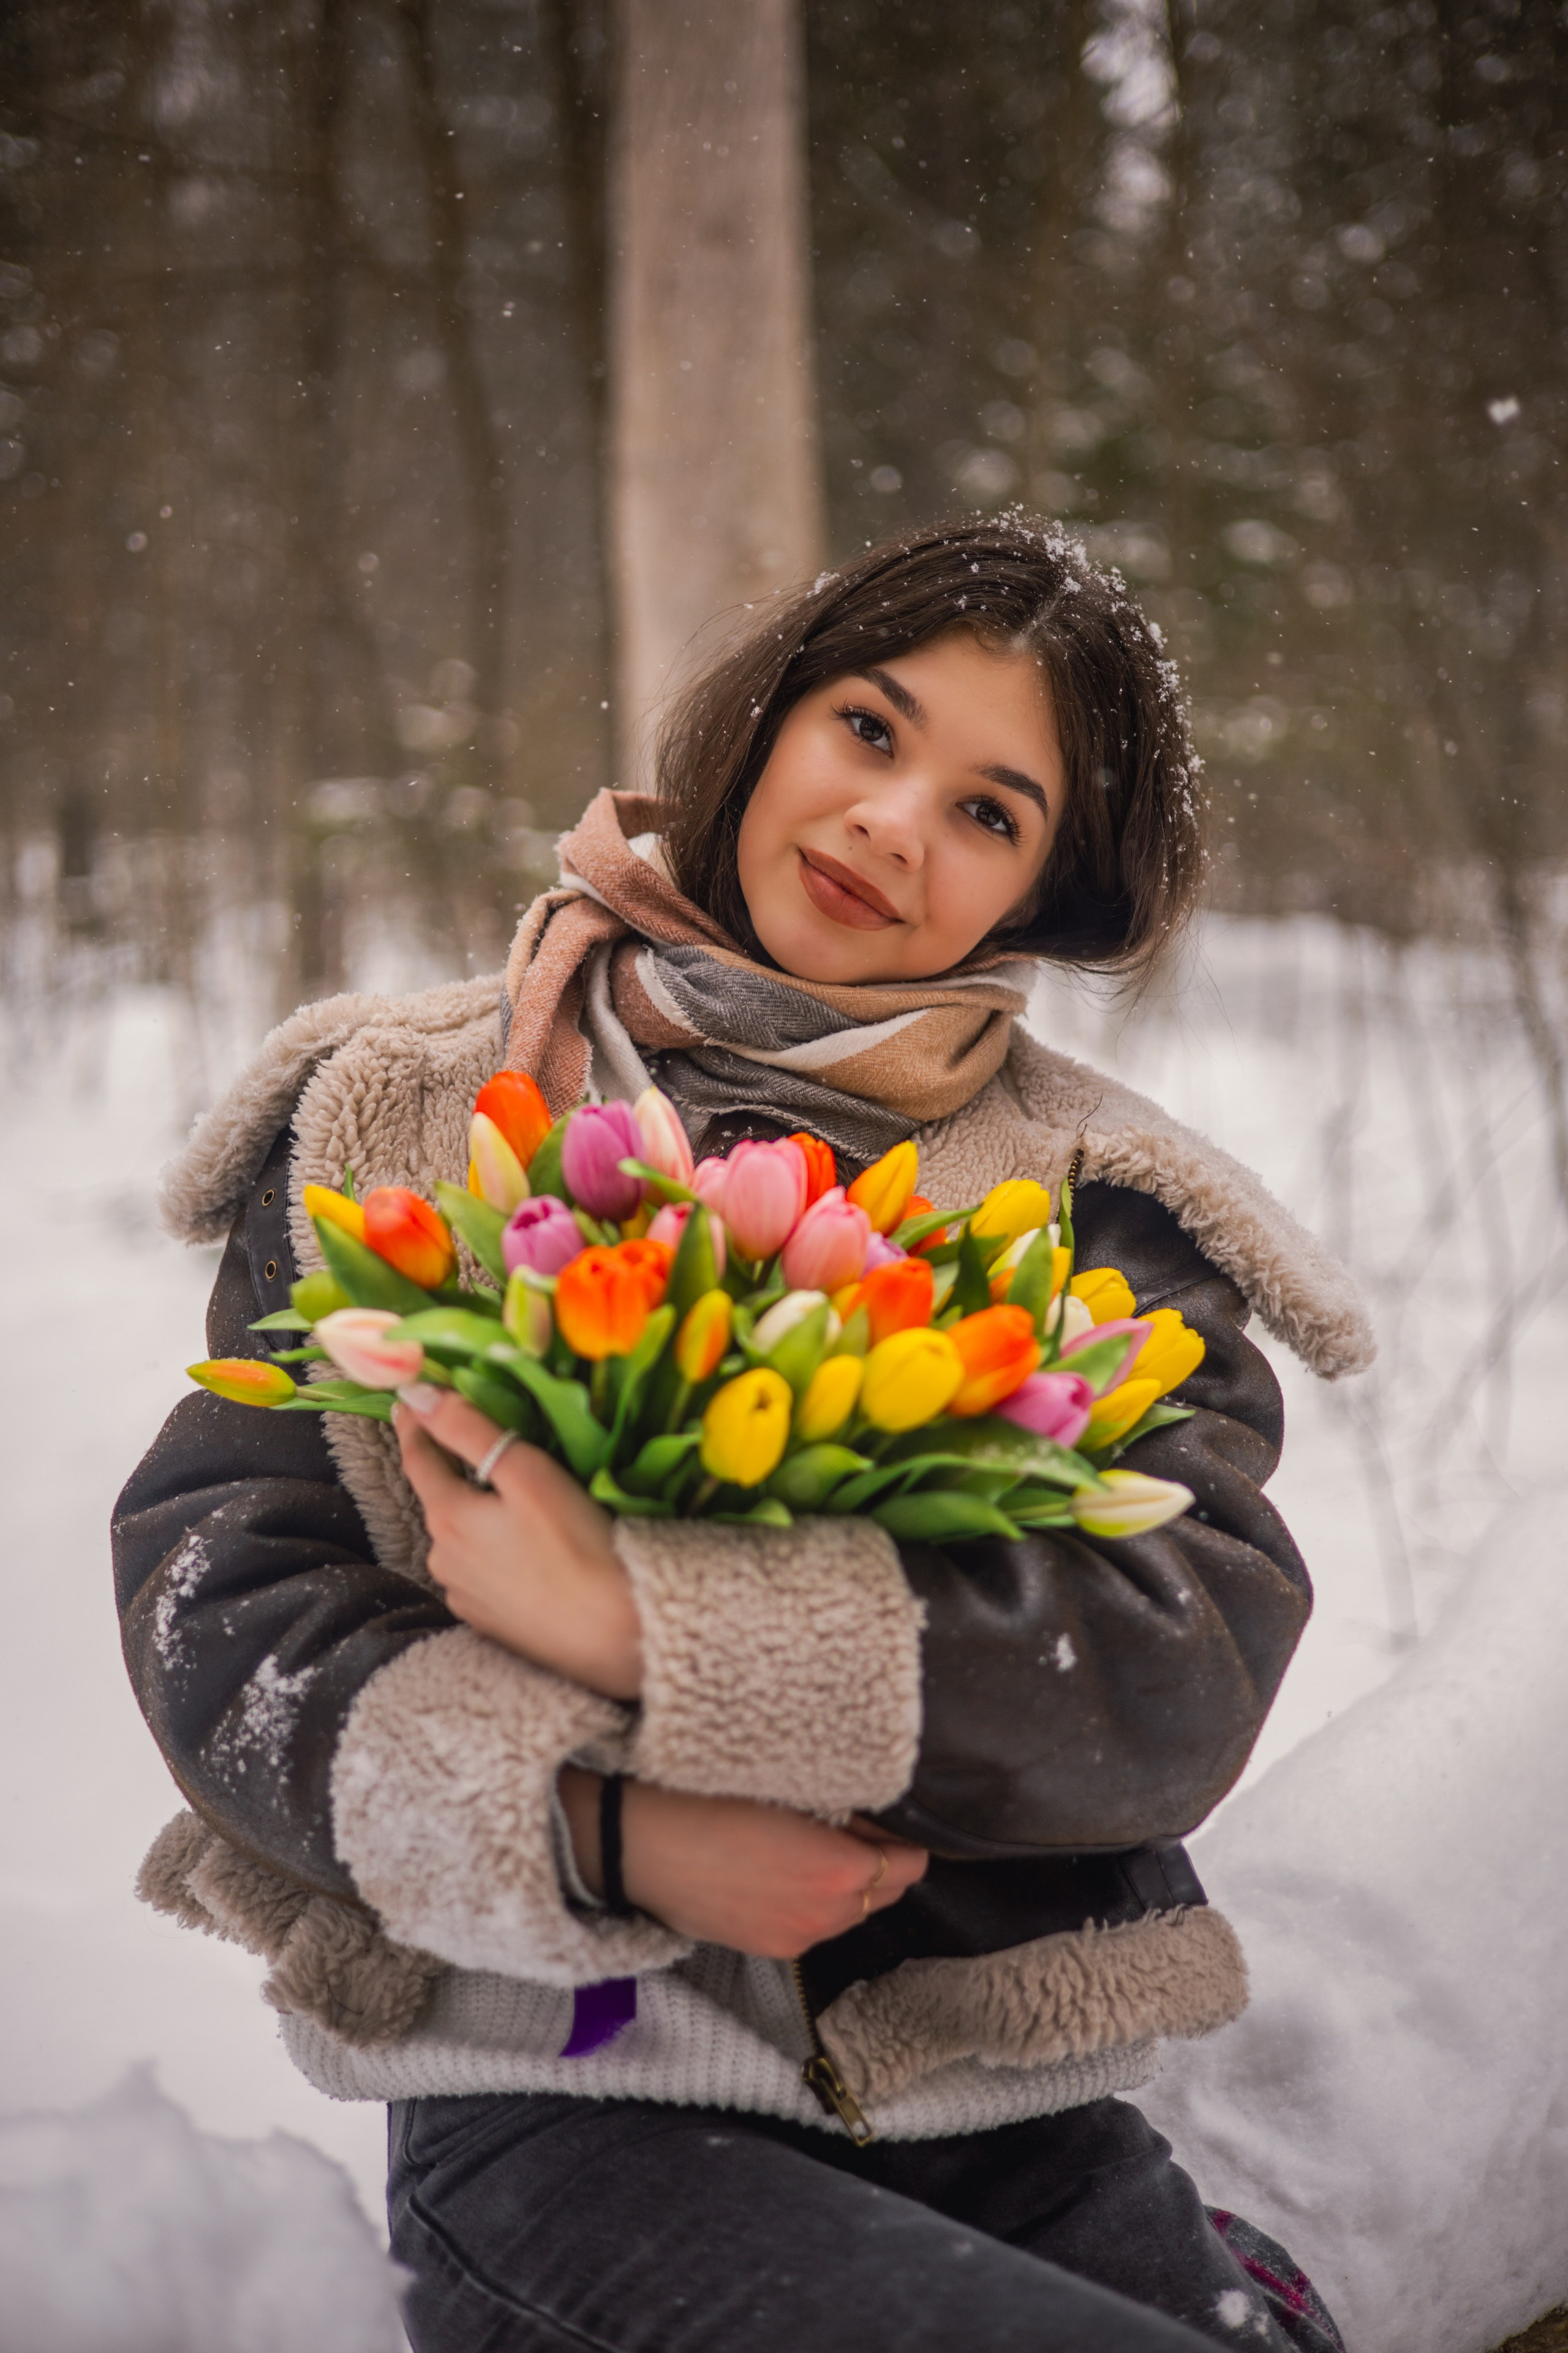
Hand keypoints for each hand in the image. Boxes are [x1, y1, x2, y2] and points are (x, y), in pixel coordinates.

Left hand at [394, 1388, 642, 1699]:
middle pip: (441, 1500)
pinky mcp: (487, 1623)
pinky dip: (492, 1556)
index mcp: (448, 1518)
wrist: (616, 1631)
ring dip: (476, 1518)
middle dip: (456, 1473)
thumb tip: (416, 1394)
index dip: (415, 1424)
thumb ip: (469, 1430)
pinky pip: (479, 1574)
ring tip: (515, 1507)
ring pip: (460, 1540)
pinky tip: (525, 1555)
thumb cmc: (578, 1544)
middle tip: (483, 1449)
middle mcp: (442, 1560)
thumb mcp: (525, 1472)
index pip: (417, 1458)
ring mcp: (463, 1596)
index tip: (411, 1399)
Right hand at [559, 1767, 927, 1957]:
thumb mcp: (786, 1788)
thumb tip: (869, 1817)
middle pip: (885, 1895)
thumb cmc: (703, 1800)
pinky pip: (812, 1925)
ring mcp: (793, 1938)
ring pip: (848, 1914)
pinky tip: (784, 1871)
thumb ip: (842, 1809)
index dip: (903, 1837)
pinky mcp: (765, 1948)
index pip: (909, 1864)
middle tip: (854, 1826)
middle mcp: (823, 1916)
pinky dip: (813, 1902)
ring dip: (846, 1885)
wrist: (635, 1842)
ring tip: (813, 1846)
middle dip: (879, 1863)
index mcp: (837, 1871)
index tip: (889, 1818)